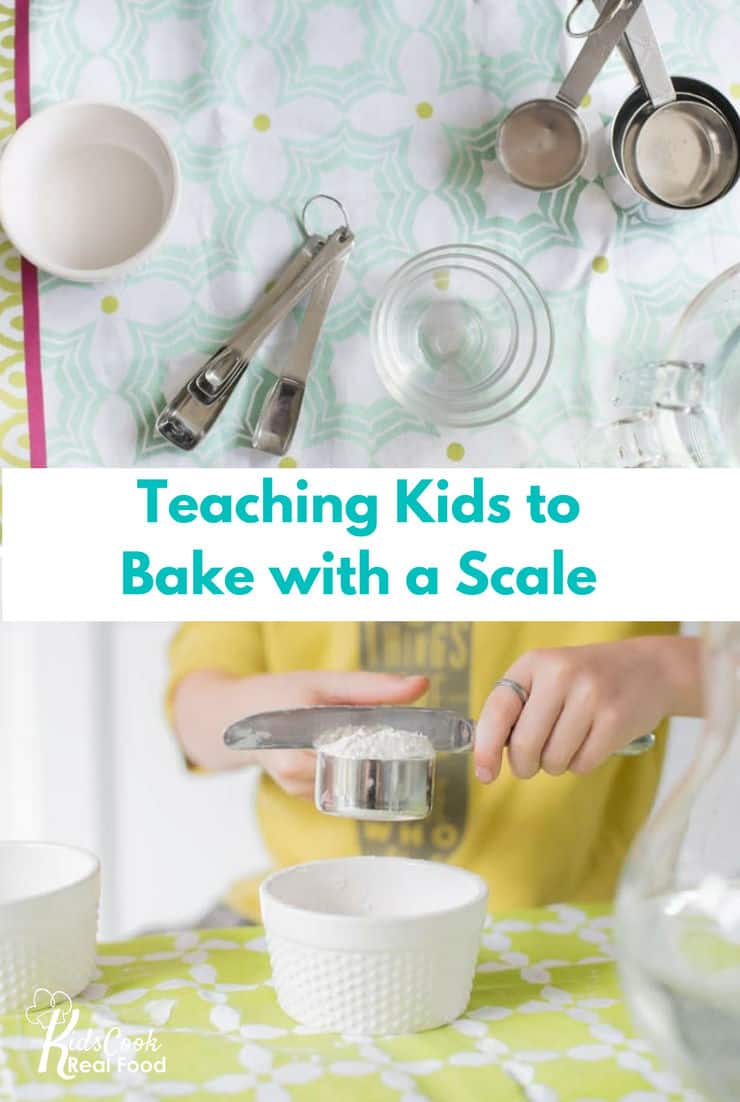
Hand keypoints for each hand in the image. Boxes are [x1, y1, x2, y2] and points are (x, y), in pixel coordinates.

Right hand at [174, 667, 428, 791]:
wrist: (230, 717)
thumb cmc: (277, 694)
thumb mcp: (324, 682)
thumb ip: (373, 686)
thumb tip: (421, 684)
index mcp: (298, 742)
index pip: (352, 761)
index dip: (385, 755)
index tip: (409, 746)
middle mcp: (293, 772)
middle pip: (355, 780)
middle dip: (380, 764)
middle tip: (402, 747)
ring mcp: (296, 787)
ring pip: (348, 788)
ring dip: (367, 770)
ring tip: (376, 747)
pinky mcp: (300, 793)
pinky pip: (336, 789)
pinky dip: (349, 773)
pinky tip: (351, 755)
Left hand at [473, 636, 698, 782]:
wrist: (648, 669)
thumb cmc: (585, 681)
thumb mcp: (547, 677)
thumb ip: (517, 709)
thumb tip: (486, 756)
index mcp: (534, 663)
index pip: (498, 709)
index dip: (485, 747)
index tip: (484, 773)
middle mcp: (560, 674)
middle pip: (524, 745)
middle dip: (525, 764)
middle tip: (534, 760)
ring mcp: (590, 695)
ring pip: (553, 760)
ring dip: (556, 763)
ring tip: (572, 739)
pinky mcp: (615, 719)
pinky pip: (582, 765)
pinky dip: (582, 763)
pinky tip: (593, 740)